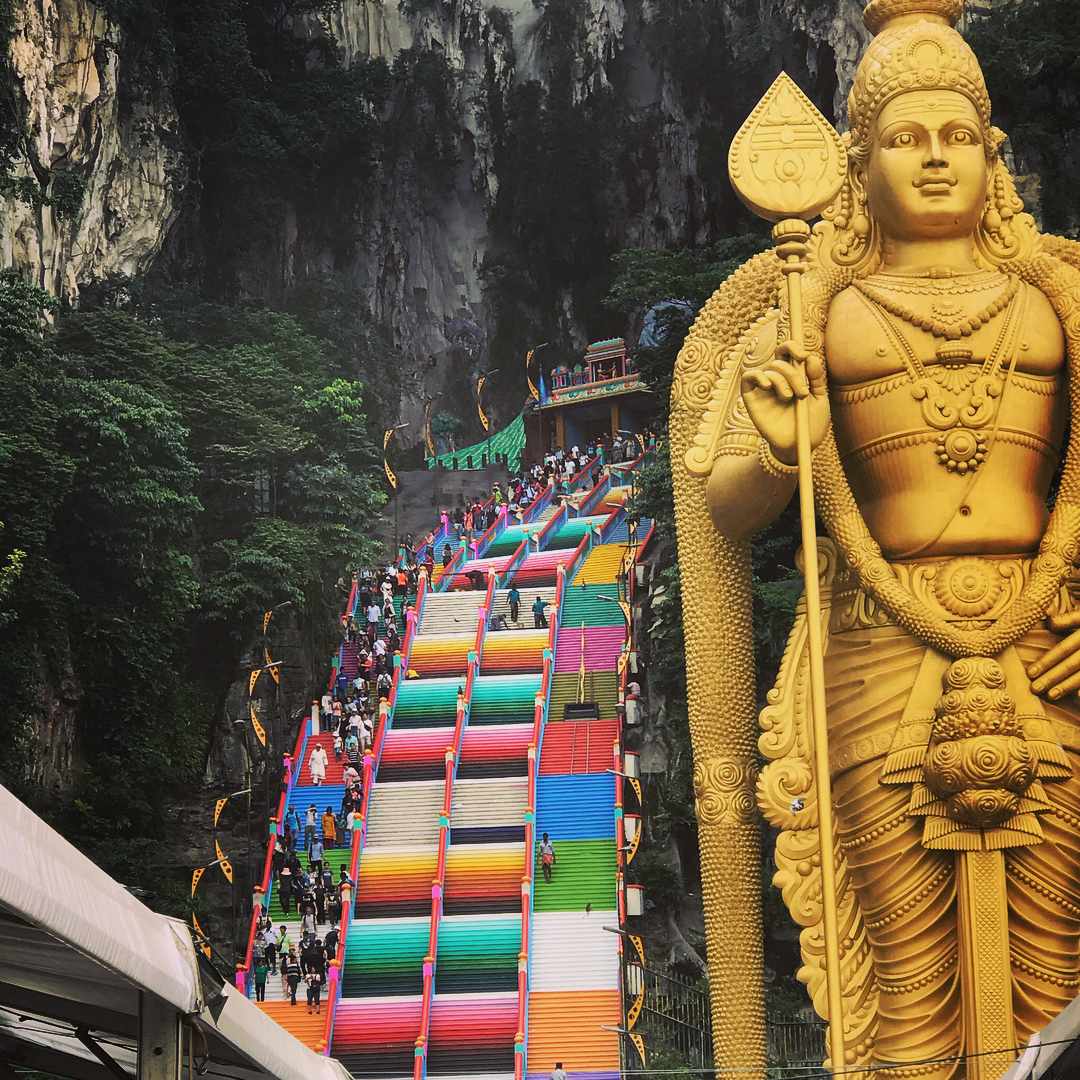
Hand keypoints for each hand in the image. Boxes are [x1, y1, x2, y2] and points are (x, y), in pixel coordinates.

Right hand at [741, 344, 829, 464]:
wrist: (799, 446)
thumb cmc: (810, 424)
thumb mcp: (819, 399)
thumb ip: (816, 378)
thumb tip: (811, 357)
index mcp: (793, 377)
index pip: (787, 353)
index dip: (792, 347)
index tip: (803, 355)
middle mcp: (777, 381)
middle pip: (779, 361)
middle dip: (794, 373)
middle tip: (802, 392)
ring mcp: (764, 390)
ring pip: (768, 370)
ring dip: (782, 380)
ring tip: (789, 398)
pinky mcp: (751, 400)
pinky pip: (747, 378)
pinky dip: (757, 376)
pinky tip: (768, 386)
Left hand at [1028, 610, 1079, 699]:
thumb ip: (1070, 619)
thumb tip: (1049, 622)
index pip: (1064, 649)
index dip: (1047, 661)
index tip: (1030, 673)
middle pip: (1072, 664)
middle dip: (1052, 677)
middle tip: (1035, 688)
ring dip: (1068, 686)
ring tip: (1051, 695)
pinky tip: (1079, 697)